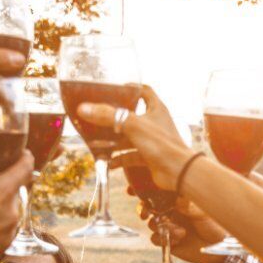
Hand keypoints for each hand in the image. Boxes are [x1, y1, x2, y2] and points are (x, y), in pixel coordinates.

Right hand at [0, 151, 31, 262]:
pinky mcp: (1, 249)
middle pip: (14, 190)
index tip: (21, 153)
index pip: (24, 168)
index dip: (24, 157)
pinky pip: (1, 229)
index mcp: (0, 191)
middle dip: (0, 184)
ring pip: (7, 211)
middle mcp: (11, 212)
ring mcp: (9, 233)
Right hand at [77, 85, 192, 188]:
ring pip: (128, 138)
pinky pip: (130, 156)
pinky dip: (119, 159)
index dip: (129, 89)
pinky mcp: (149, 157)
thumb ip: (108, 116)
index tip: (113, 91)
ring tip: (95, 144)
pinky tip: (107, 162)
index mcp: (155, 108)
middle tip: (96, 119)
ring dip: (113, 142)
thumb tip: (83, 109)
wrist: (178, 172)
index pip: (143, 91)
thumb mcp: (132, 125)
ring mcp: (152, 141)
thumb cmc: (161, 144)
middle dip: (113, 119)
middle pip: (131, 116)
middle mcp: (154, 123)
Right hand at [113, 149, 225, 262]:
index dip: (142, 189)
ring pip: (151, 224)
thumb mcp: (203, 213)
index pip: (156, 191)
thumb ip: (190, 207)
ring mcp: (167, 226)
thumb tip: (178, 201)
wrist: (217, 248)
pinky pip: (155, 239)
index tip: (132, 190)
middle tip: (144, 213)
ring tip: (177, 230)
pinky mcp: (167, 241)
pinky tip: (179, 238)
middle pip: (147, 207)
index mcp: (176, 199)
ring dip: (159, 226)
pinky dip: (163, 239)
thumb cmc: (214, 224)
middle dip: (142, 209)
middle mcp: (169, 211)